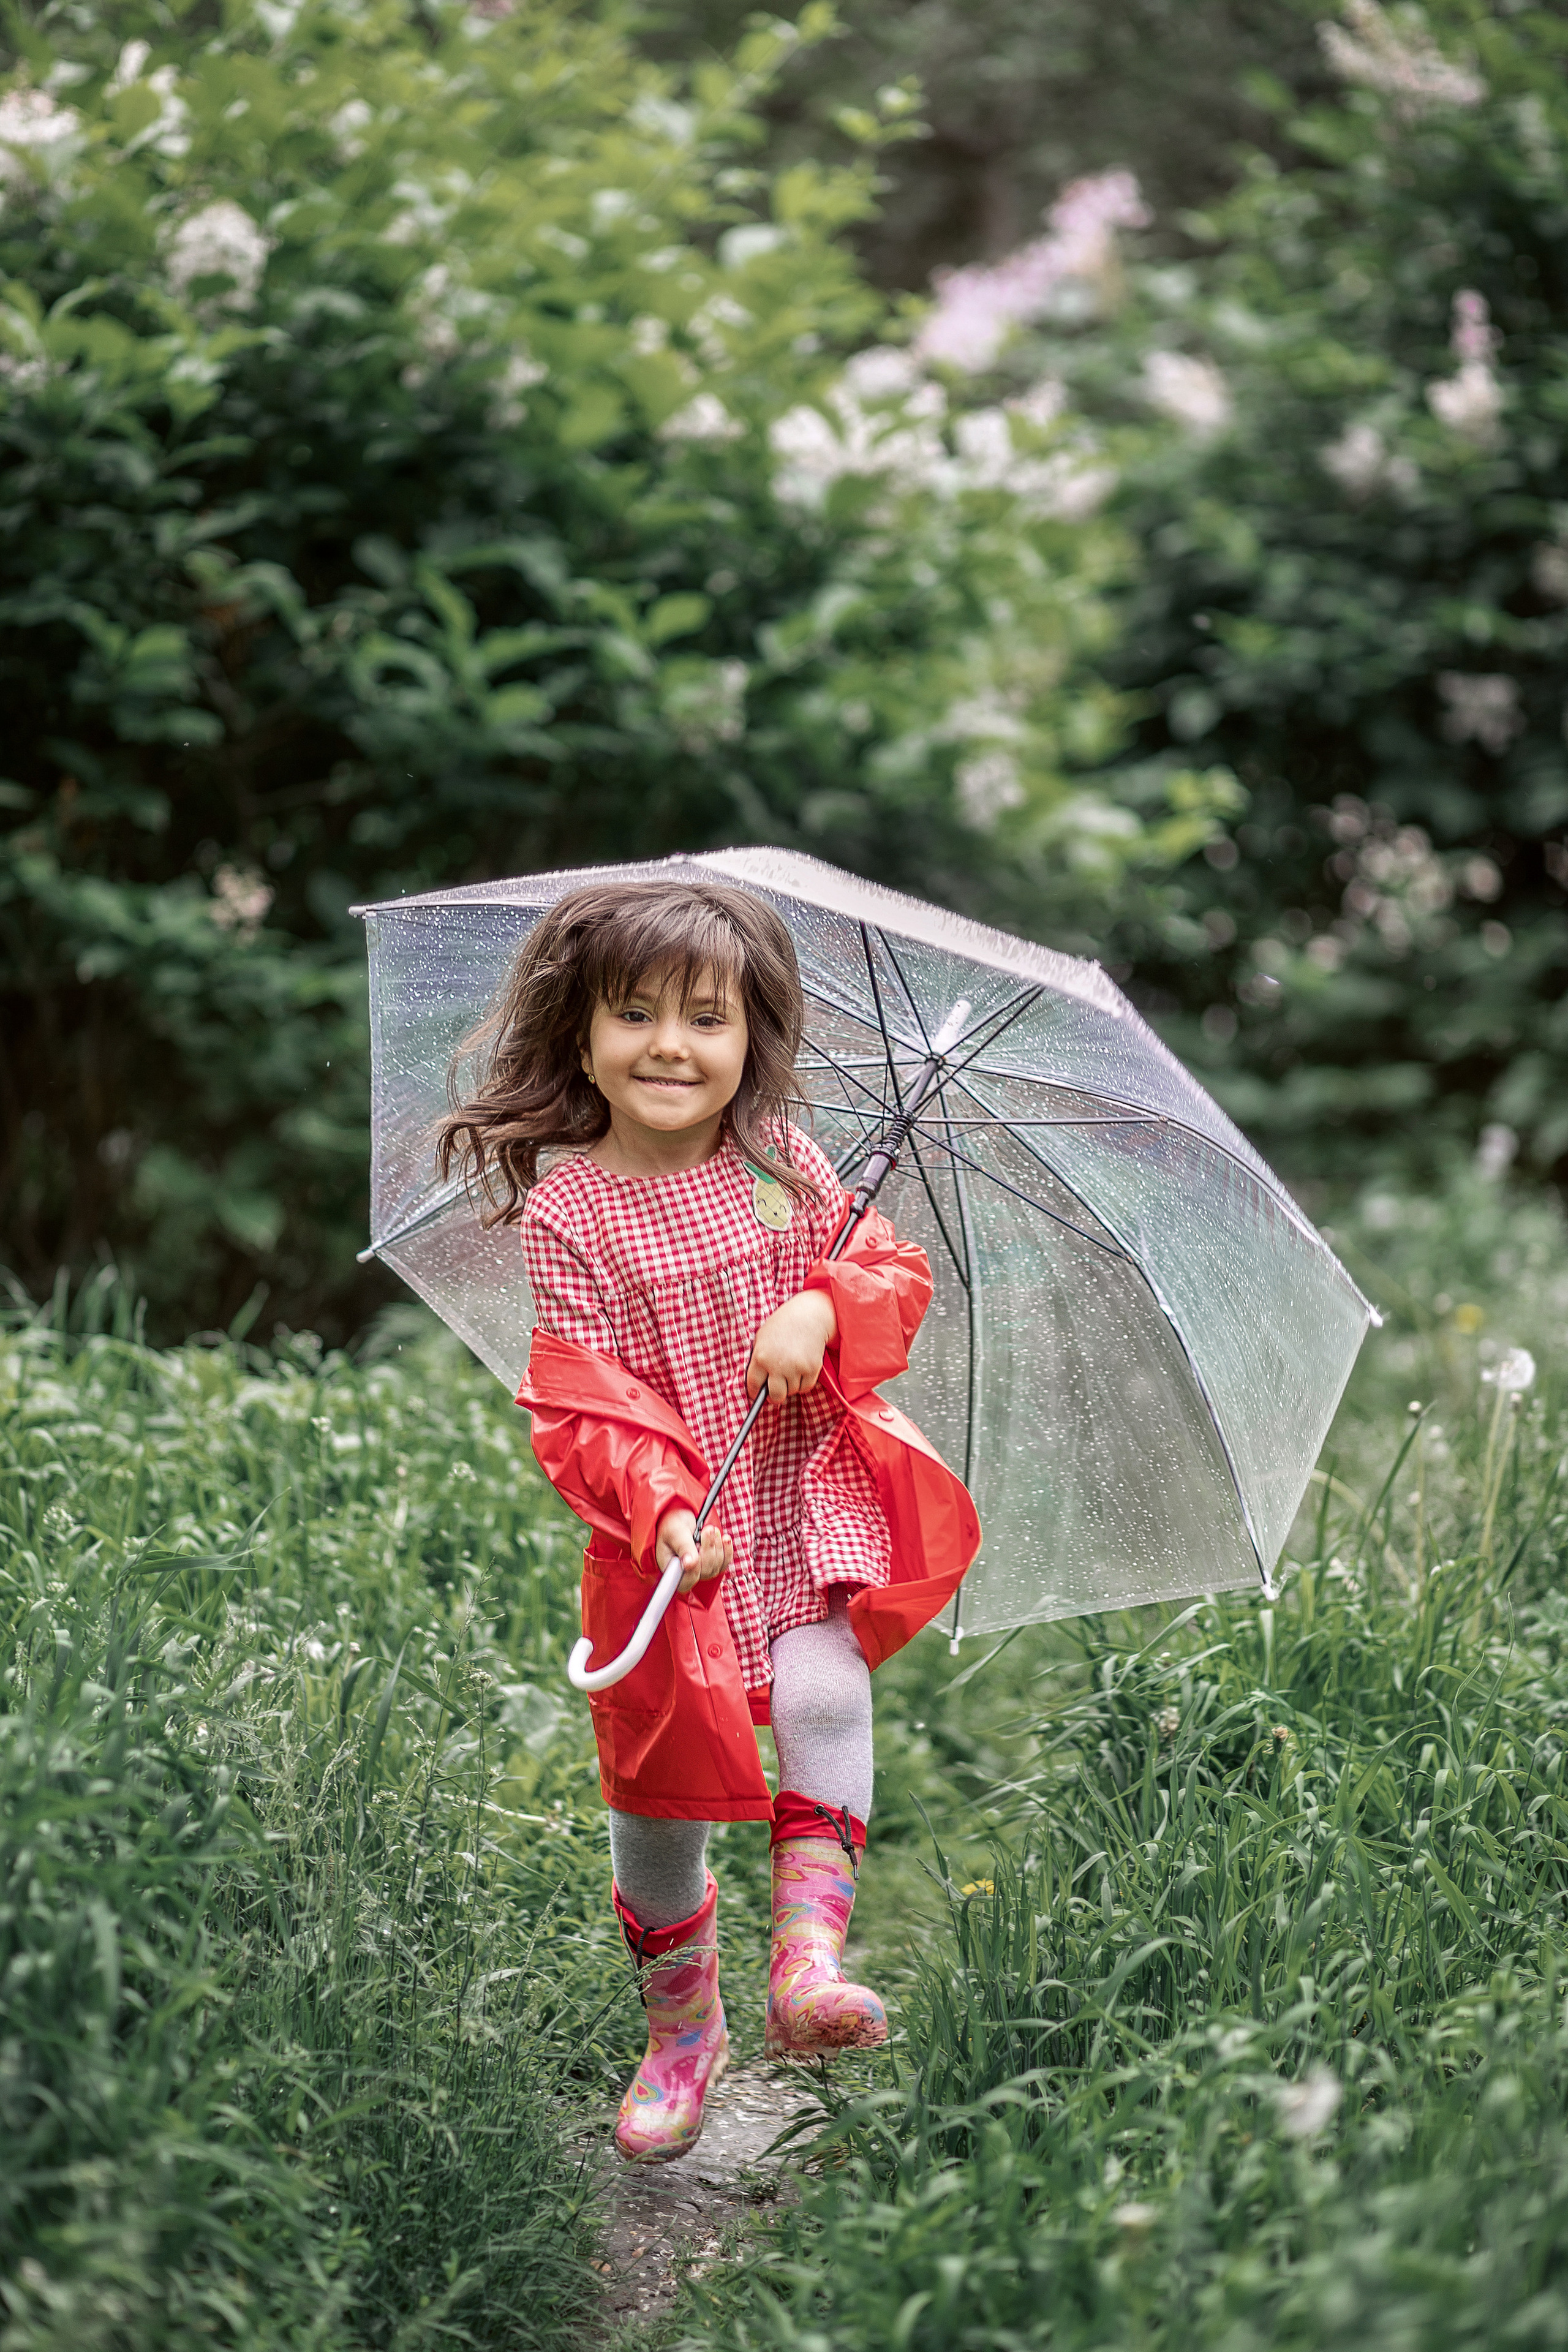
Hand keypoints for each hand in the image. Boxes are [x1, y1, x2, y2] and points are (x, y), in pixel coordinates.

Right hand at [656, 1507, 731, 1595]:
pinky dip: (727, 1550)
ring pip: (716, 1567)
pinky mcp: (713, 1564)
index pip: (685, 1583)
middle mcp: (686, 1574)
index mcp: (671, 1570)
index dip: (694, 1571)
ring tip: (711, 1529)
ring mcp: (701, 1571)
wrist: (681, 1519)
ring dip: (717, 1546)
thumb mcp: (675, 1532)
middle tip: (707, 1530)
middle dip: (708, 1549)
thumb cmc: (673, 1526)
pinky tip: (725, 1538)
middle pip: (704, 1572)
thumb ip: (683, 1547)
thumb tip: (689, 1564)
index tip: (697, 1548)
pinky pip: (724, 1563)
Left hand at [746, 1289, 836, 1403]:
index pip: (753, 1385)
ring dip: (791, 1385)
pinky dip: (804, 1382)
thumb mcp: (763, 1338)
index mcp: (760, 1357)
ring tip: (791, 1368)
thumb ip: (758, 1360)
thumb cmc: (783, 1325)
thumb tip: (757, 1384)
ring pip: (792, 1391)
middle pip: (775, 1396)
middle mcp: (777, 1365)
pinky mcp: (811, 1369)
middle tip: (777, 1389)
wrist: (809, 1315)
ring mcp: (795, 1368)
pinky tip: (802, 1367)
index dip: (754, 1391)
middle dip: (775, 1395)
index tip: (757, 1393)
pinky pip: (806, 1387)